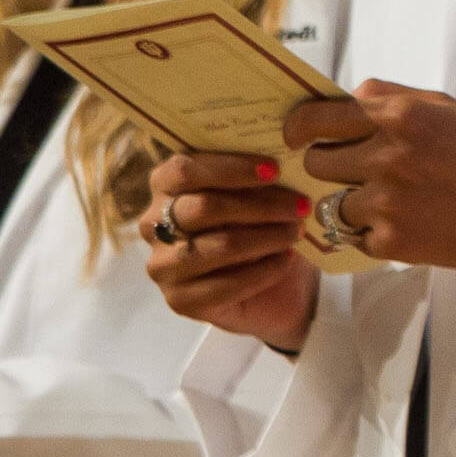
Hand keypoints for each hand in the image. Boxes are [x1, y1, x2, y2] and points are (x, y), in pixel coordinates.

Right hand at [143, 151, 320, 350]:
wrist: (274, 284)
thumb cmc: (263, 223)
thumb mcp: (261, 191)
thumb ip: (256, 173)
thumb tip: (283, 156)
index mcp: (166, 185)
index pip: (183, 169)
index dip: (230, 167)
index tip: (274, 170)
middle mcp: (155, 224)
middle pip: (204, 208)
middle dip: (261, 205)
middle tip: (301, 206)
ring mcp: (162, 265)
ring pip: (218, 245)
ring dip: (267, 237)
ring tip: (297, 232)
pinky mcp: (178, 300)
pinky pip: (224, 285)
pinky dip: (263, 270)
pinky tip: (286, 260)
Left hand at [290, 84, 455, 271]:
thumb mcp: (442, 106)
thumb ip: (388, 98)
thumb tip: (342, 99)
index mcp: (400, 116)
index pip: (319, 116)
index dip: (298, 126)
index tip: (294, 135)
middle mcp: (387, 157)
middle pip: (316, 160)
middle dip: (326, 163)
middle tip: (348, 168)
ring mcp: (385, 202)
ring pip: (330, 201)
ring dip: (349, 200)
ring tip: (384, 199)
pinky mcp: (389, 241)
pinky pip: (354, 235)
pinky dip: (370, 231)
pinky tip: (402, 222)